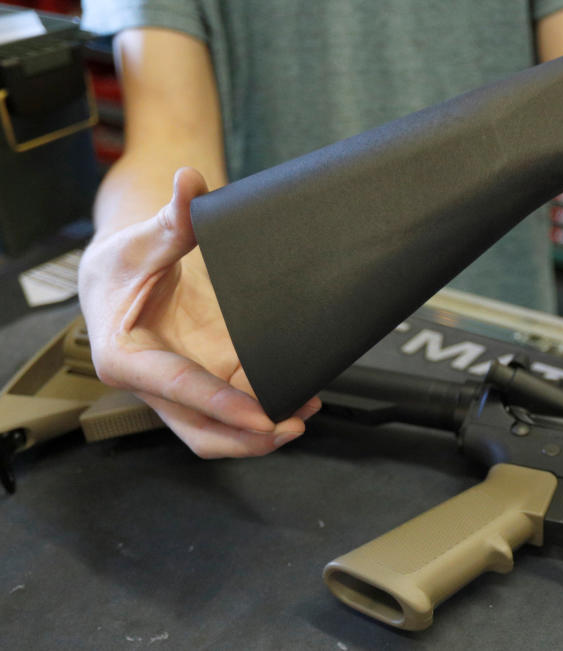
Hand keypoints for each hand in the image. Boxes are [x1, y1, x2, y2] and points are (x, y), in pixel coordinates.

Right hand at [78, 168, 321, 457]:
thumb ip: (171, 218)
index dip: (223, 406)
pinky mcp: (202, 382)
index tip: (261, 417)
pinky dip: (262, 411)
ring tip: (304, 413)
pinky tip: (297, 397)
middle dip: (246, 439)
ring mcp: (180, 390)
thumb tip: (190, 182)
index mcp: (125, 358)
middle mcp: (152, 384)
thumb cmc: (120, 265)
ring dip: (260, 433)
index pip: (180, 388)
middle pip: (200, 430)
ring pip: (218, 430)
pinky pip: (232, 410)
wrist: (115, 278)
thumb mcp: (141, 241)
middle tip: (291, 425)